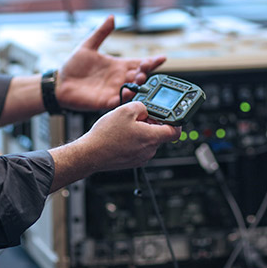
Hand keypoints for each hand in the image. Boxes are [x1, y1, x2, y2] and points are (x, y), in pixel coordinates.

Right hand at [49, 102, 180, 190]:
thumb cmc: (106, 136)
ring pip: (148, 139)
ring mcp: (141, 157)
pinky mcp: (132, 161)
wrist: (90, 154)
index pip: (176, 131)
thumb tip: (147, 109)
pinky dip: (134, 139)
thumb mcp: (126, 110)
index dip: (176, 120)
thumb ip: (142, 106)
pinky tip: (121, 134)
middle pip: (160, 133)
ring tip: (126, 125)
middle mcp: (149, 150)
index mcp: (152, 138)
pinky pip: (139, 146)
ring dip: (142, 130)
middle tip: (140, 114)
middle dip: (152, 122)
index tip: (171, 113)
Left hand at [57, 15, 165, 110]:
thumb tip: (112, 17)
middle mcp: (118, 78)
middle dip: (146, 72)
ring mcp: (113, 90)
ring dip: (138, 84)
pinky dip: (124, 97)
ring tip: (139, 79)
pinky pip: (118, 100)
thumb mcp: (88, 46)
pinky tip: (127, 91)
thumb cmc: (73, 66)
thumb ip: (101, 33)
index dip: (151, 61)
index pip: (139, 63)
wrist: (59, 83)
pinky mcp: (105, 101)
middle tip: (146, 68)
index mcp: (118, 65)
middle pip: (139, 76)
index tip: (162, 57)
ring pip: (132, 88)